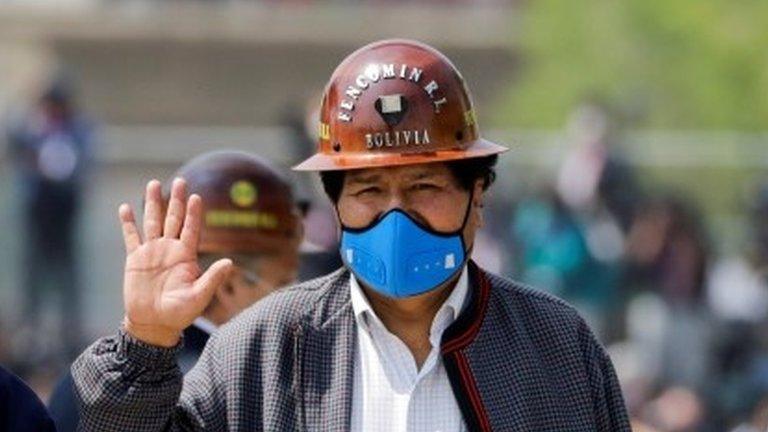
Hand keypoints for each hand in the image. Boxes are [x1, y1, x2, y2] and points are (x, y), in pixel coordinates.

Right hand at [119, 178, 232, 346]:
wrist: (154, 324)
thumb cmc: (180, 313)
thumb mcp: (199, 296)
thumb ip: (213, 278)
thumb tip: (230, 263)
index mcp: (187, 256)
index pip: (192, 229)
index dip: (194, 213)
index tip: (197, 197)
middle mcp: (170, 249)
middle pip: (174, 218)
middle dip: (176, 200)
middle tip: (180, 181)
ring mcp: (152, 252)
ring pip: (152, 222)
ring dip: (153, 203)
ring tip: (153, 184)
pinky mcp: (135, 259)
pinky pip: (131, 237)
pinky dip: (128, 223)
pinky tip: (126, 208)